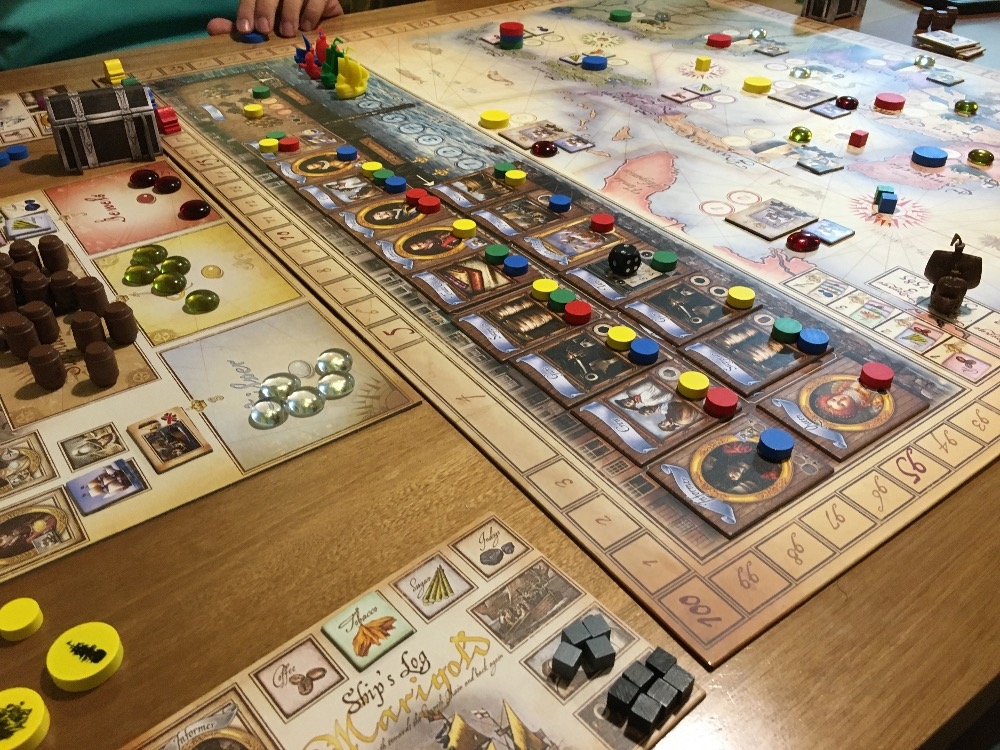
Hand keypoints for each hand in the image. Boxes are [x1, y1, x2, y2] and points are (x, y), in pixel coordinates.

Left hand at [207, 0, 344, 37]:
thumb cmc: (288, 19)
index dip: (246, 9)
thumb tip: (213, 27)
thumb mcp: (262, 21)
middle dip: (265, 9)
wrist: (321, 11)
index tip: (244, 29)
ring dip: (289, 13)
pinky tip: (306, 26)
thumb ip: (241, 24)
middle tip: (264, 29)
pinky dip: (312, 13)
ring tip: (286, 32)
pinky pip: (318, 0)